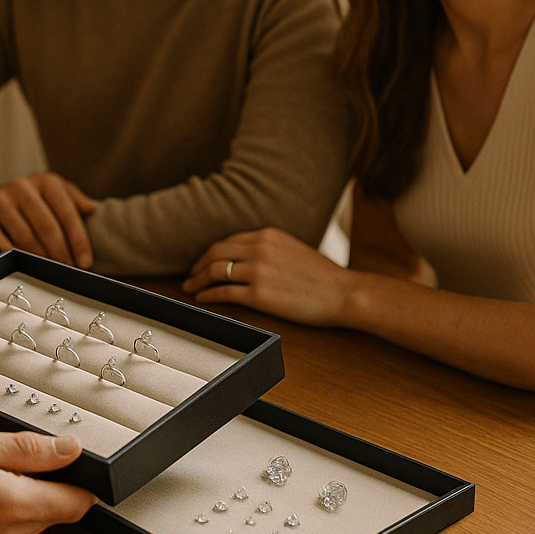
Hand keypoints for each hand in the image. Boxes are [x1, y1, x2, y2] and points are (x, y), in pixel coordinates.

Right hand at [0, 173, 97, 267]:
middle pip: (47, 226)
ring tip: (51, 274)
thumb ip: (72, 201)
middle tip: (69, 273)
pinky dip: (16, 261)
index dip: (78, 239)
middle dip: (61, 253)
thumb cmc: (27, 207)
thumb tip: (91, 209)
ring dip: (41, 260)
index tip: (85, 263)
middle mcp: (20, 186)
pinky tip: (25, 269)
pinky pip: (3, 246)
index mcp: (43, 181)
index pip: (66, 211)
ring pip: (26, 238)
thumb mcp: (51, 197)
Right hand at [0, 427, 94, 533]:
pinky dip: (1, 509)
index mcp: (13, 505)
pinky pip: (7, 531)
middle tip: (15, 456)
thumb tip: (69, 449)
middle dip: (47, 484)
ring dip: (22, 496)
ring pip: (30, 522)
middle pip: (54, 513)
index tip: (76, 463)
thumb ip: (27, 447)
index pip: (76, 504)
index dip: (83, 481)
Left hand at [182, 227, 361, 325]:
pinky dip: (209, 295)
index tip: (204, 261)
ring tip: (191, 288)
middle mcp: (260, 248)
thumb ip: (269, 248)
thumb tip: (246, 256)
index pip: (228, 240)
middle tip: (191, 275)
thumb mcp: (293, 248)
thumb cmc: (323, 276)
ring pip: (216, 271)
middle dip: (199, 265)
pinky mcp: (259, 295)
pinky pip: (224, 292)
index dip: (211, 252)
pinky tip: (203, 298)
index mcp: (267, 234)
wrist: (343, 293)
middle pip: (216, 253)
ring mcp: (258, 271)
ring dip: (198, 280)